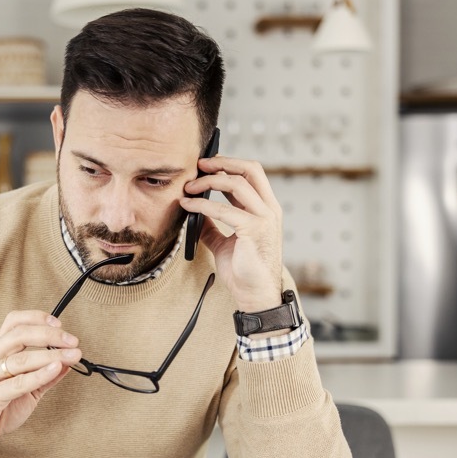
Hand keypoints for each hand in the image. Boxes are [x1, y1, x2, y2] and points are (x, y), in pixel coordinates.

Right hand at [0, 311, 80, 457]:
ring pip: (20, 358)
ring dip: (51, 355)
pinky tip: (55, 369)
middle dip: (49, 335)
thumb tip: (68, 362)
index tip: (59, 324)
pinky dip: (39, 374)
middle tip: (72, 341)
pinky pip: (17, 383)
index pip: (14, 322)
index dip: (37, 318)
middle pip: (19, 334)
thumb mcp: (24, 389)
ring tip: (71, 355)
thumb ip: (44, 376)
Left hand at [180, 156, 284, 312]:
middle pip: (250, 169)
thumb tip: (194, 211)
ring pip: (237, 184)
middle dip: (223, 162)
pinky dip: (202, 205)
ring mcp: (264, 218)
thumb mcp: (225, 242)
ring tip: (189, 187)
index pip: (251, 174)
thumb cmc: (244, 271)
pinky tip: (188, 206)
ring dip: (209, 182)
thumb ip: (213, 225)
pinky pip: (223, 210)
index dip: (228, 164)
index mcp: (265, 209)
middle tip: (199, 164)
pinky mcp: (254, 230)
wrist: (255, 294)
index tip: (206, 165)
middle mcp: (269, 209)